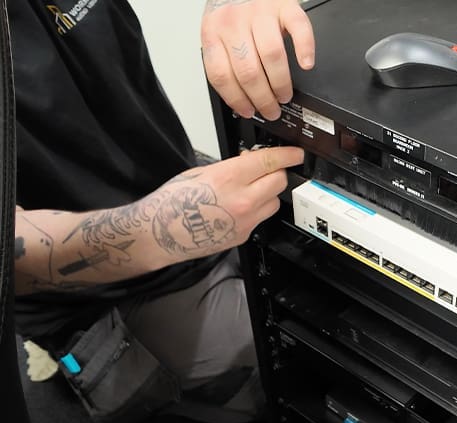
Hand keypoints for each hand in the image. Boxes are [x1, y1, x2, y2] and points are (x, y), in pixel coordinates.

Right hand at [152, 146, 304, 259]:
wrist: (160, 234)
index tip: (296, 153)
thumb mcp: (201, 172)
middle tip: (268, 170)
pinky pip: (261, 218)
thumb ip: (231, 167)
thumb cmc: (172, 203)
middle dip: (277, 172)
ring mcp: (245, 220)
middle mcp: (242, 200)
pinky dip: (256, 210)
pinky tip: (238, 208)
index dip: (288, 155)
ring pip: (274, 201)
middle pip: (279, 181)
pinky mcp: (244, 235)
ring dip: (268, 193)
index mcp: (229, 178)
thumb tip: (250, 162)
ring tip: (249, 191)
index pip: (270, 161)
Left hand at [202, 0, 314, 120]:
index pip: (221, 75)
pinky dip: (305, 49)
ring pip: (271, 56)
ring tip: (284, 94)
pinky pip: (298, 28)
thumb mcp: (218, 32)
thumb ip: (224, 58)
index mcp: (213, 31)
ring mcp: (260, 11)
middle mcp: (234, 21)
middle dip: (263, 99)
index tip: (249, 110)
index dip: (236, 99)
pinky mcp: (284, 4)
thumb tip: (239, 99)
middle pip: (248, 71)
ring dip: (280, 83)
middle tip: (272, 109)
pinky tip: (306, 63)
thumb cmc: (233, 8)